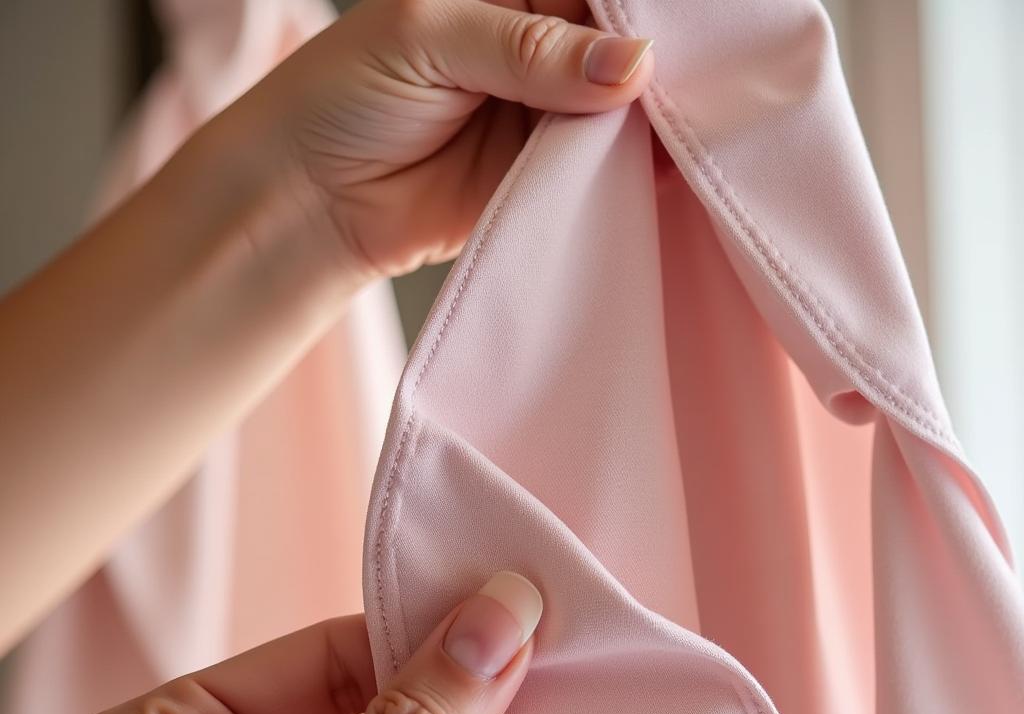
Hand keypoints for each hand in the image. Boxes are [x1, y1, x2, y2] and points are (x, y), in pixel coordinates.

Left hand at [228, 0, 652, 279]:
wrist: (314, 201)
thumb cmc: (346, 95)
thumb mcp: (430, 36)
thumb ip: (529, 48)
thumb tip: (632, 64)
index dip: (637, 10)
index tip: (685, 25)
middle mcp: (538, 53)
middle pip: (620, 49)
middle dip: (657, 64)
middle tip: (703, 79)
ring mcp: (546, 119)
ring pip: (623, 113)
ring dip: (654, 121)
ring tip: (691, 124)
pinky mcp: (545, 182)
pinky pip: (602, 175)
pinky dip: (633, 175)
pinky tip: (666, 170)